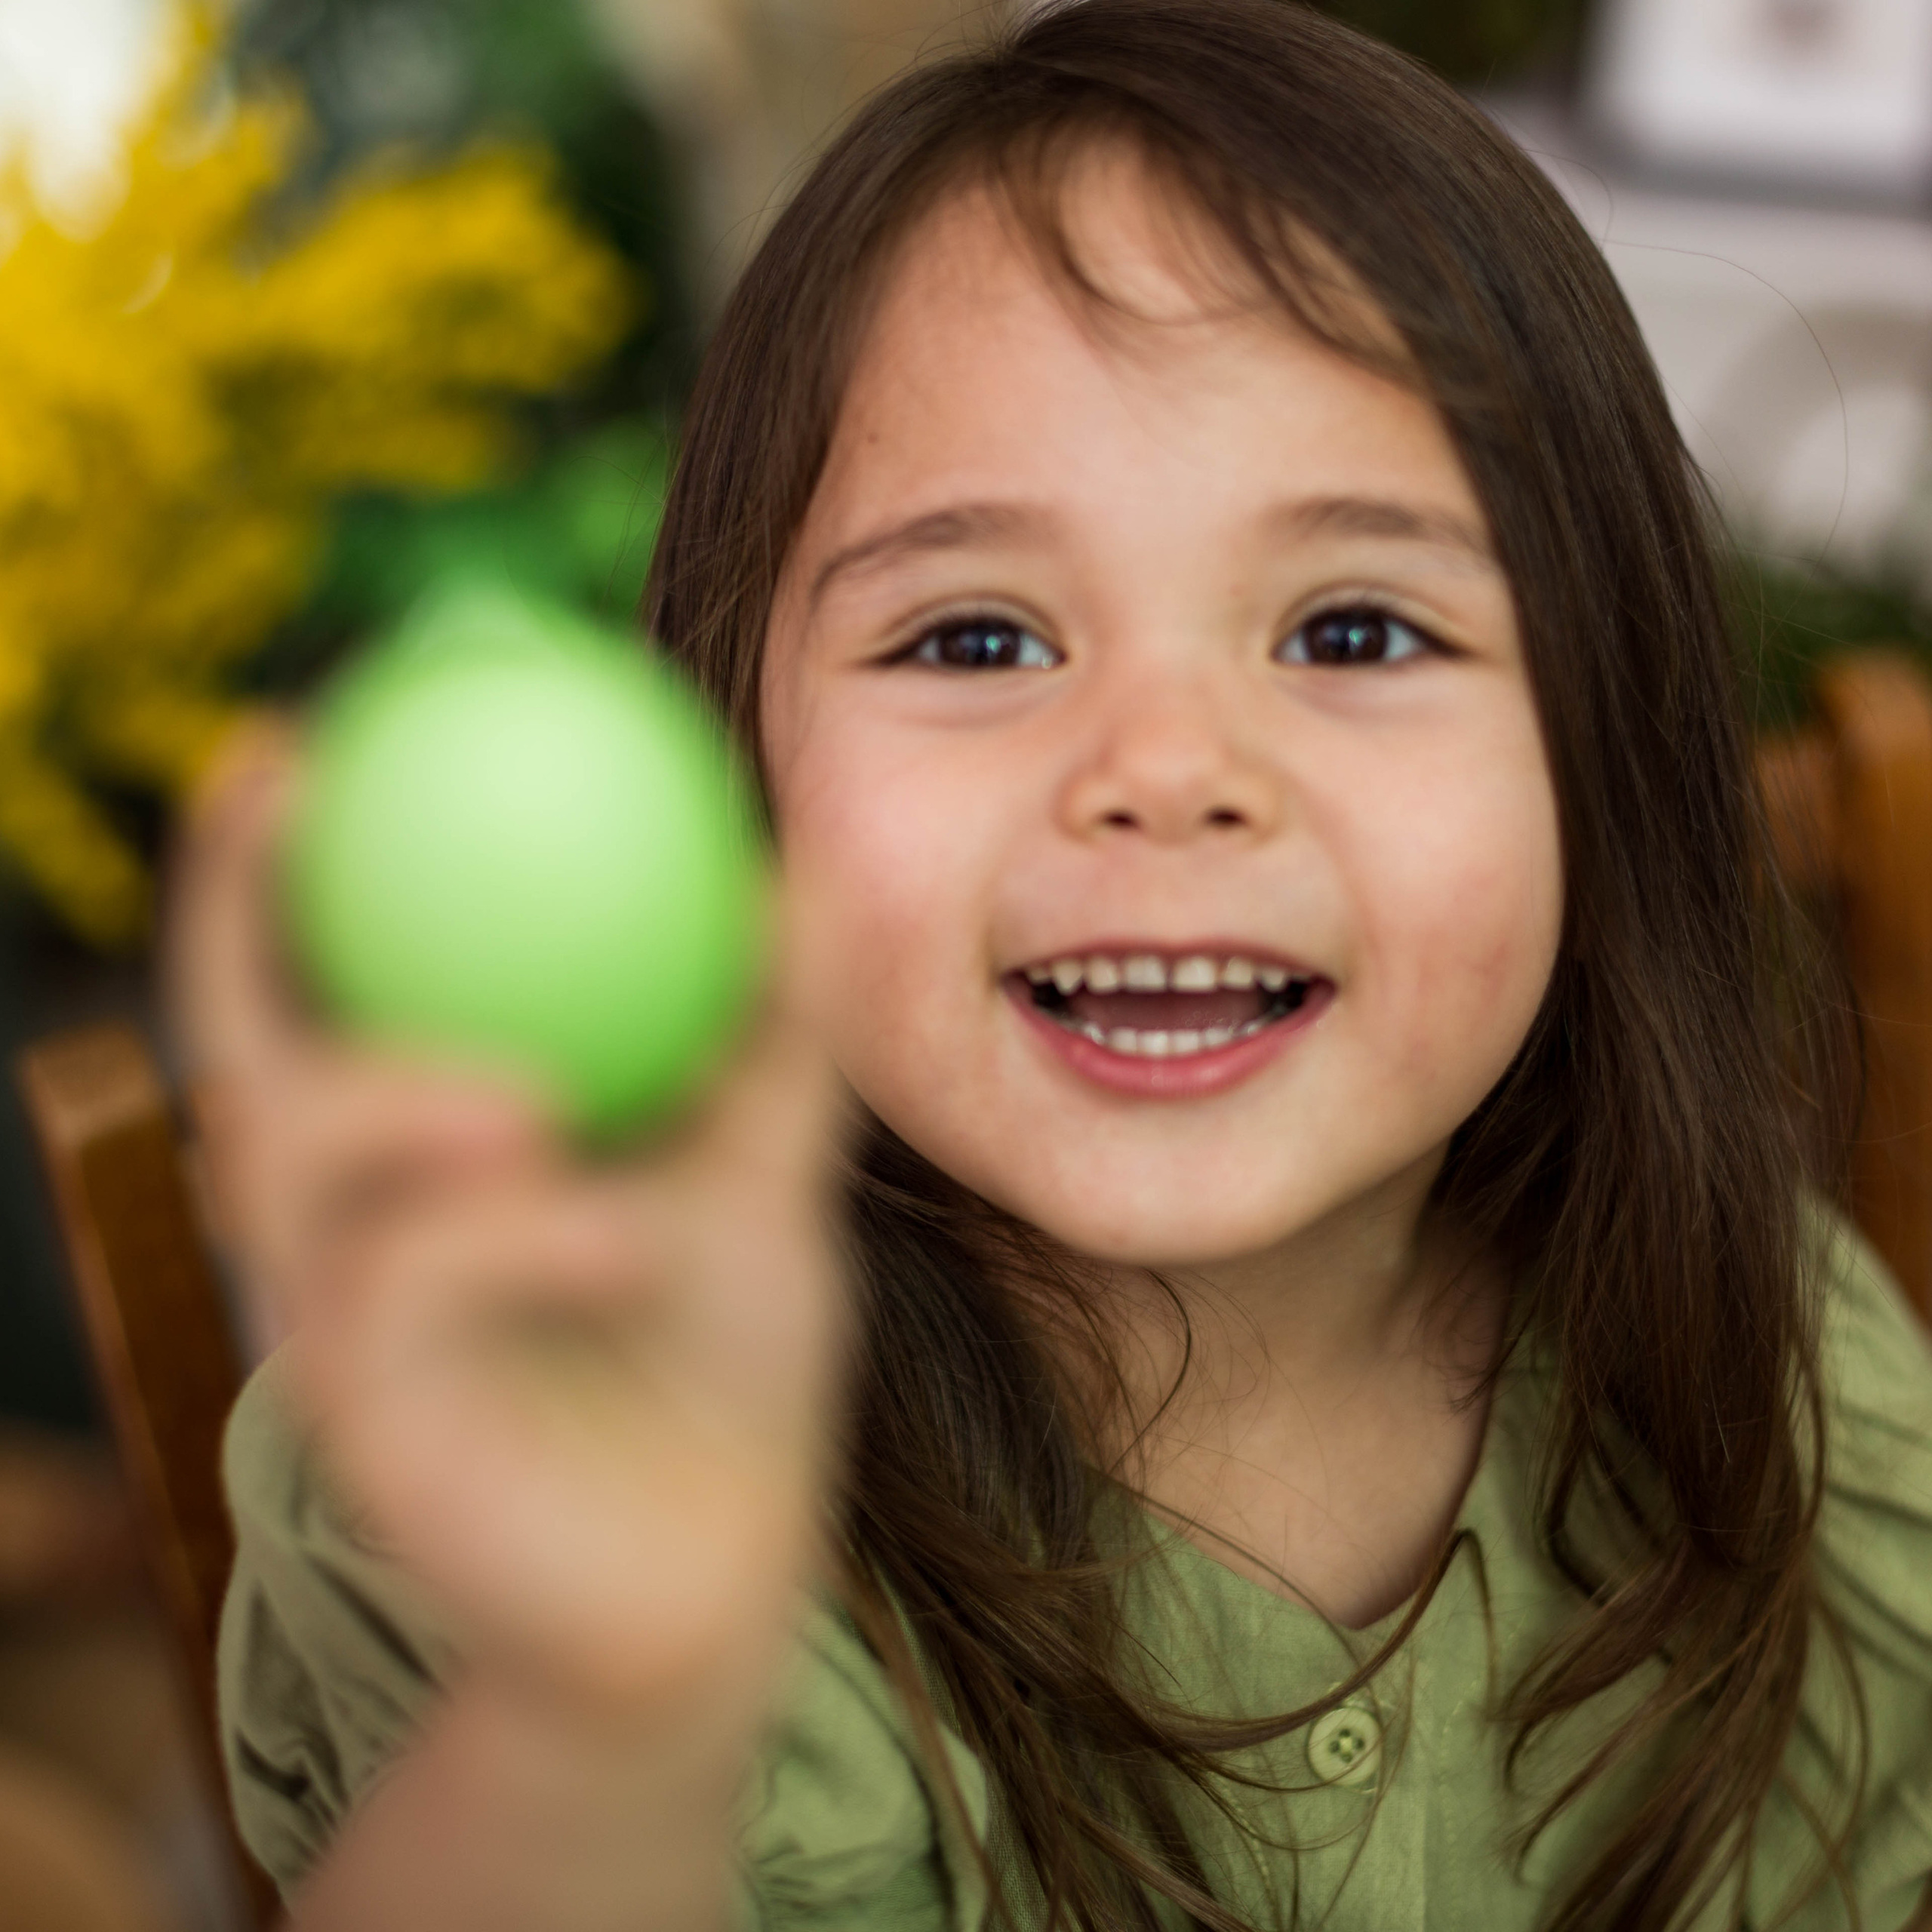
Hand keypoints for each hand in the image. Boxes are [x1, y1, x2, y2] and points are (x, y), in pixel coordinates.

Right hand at [167, 724, 849, 1723]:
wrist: (722, 1568)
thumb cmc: (724, 1356)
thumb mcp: (763, 1172)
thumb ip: (772, 1036)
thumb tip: (795, 866)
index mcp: (425, 1144)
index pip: (326, 975)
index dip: (288, 852)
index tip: (319, 721)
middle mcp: (349, 1219)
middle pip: (237, 1043)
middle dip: (231, 909)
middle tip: (281, 780)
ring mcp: (338, 1324)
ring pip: (295, 1165)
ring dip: (397, 1099)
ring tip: (534, 1102)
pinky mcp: (363, 1426)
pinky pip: (402, 1297)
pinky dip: (518, 1243)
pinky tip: (629, 1237)